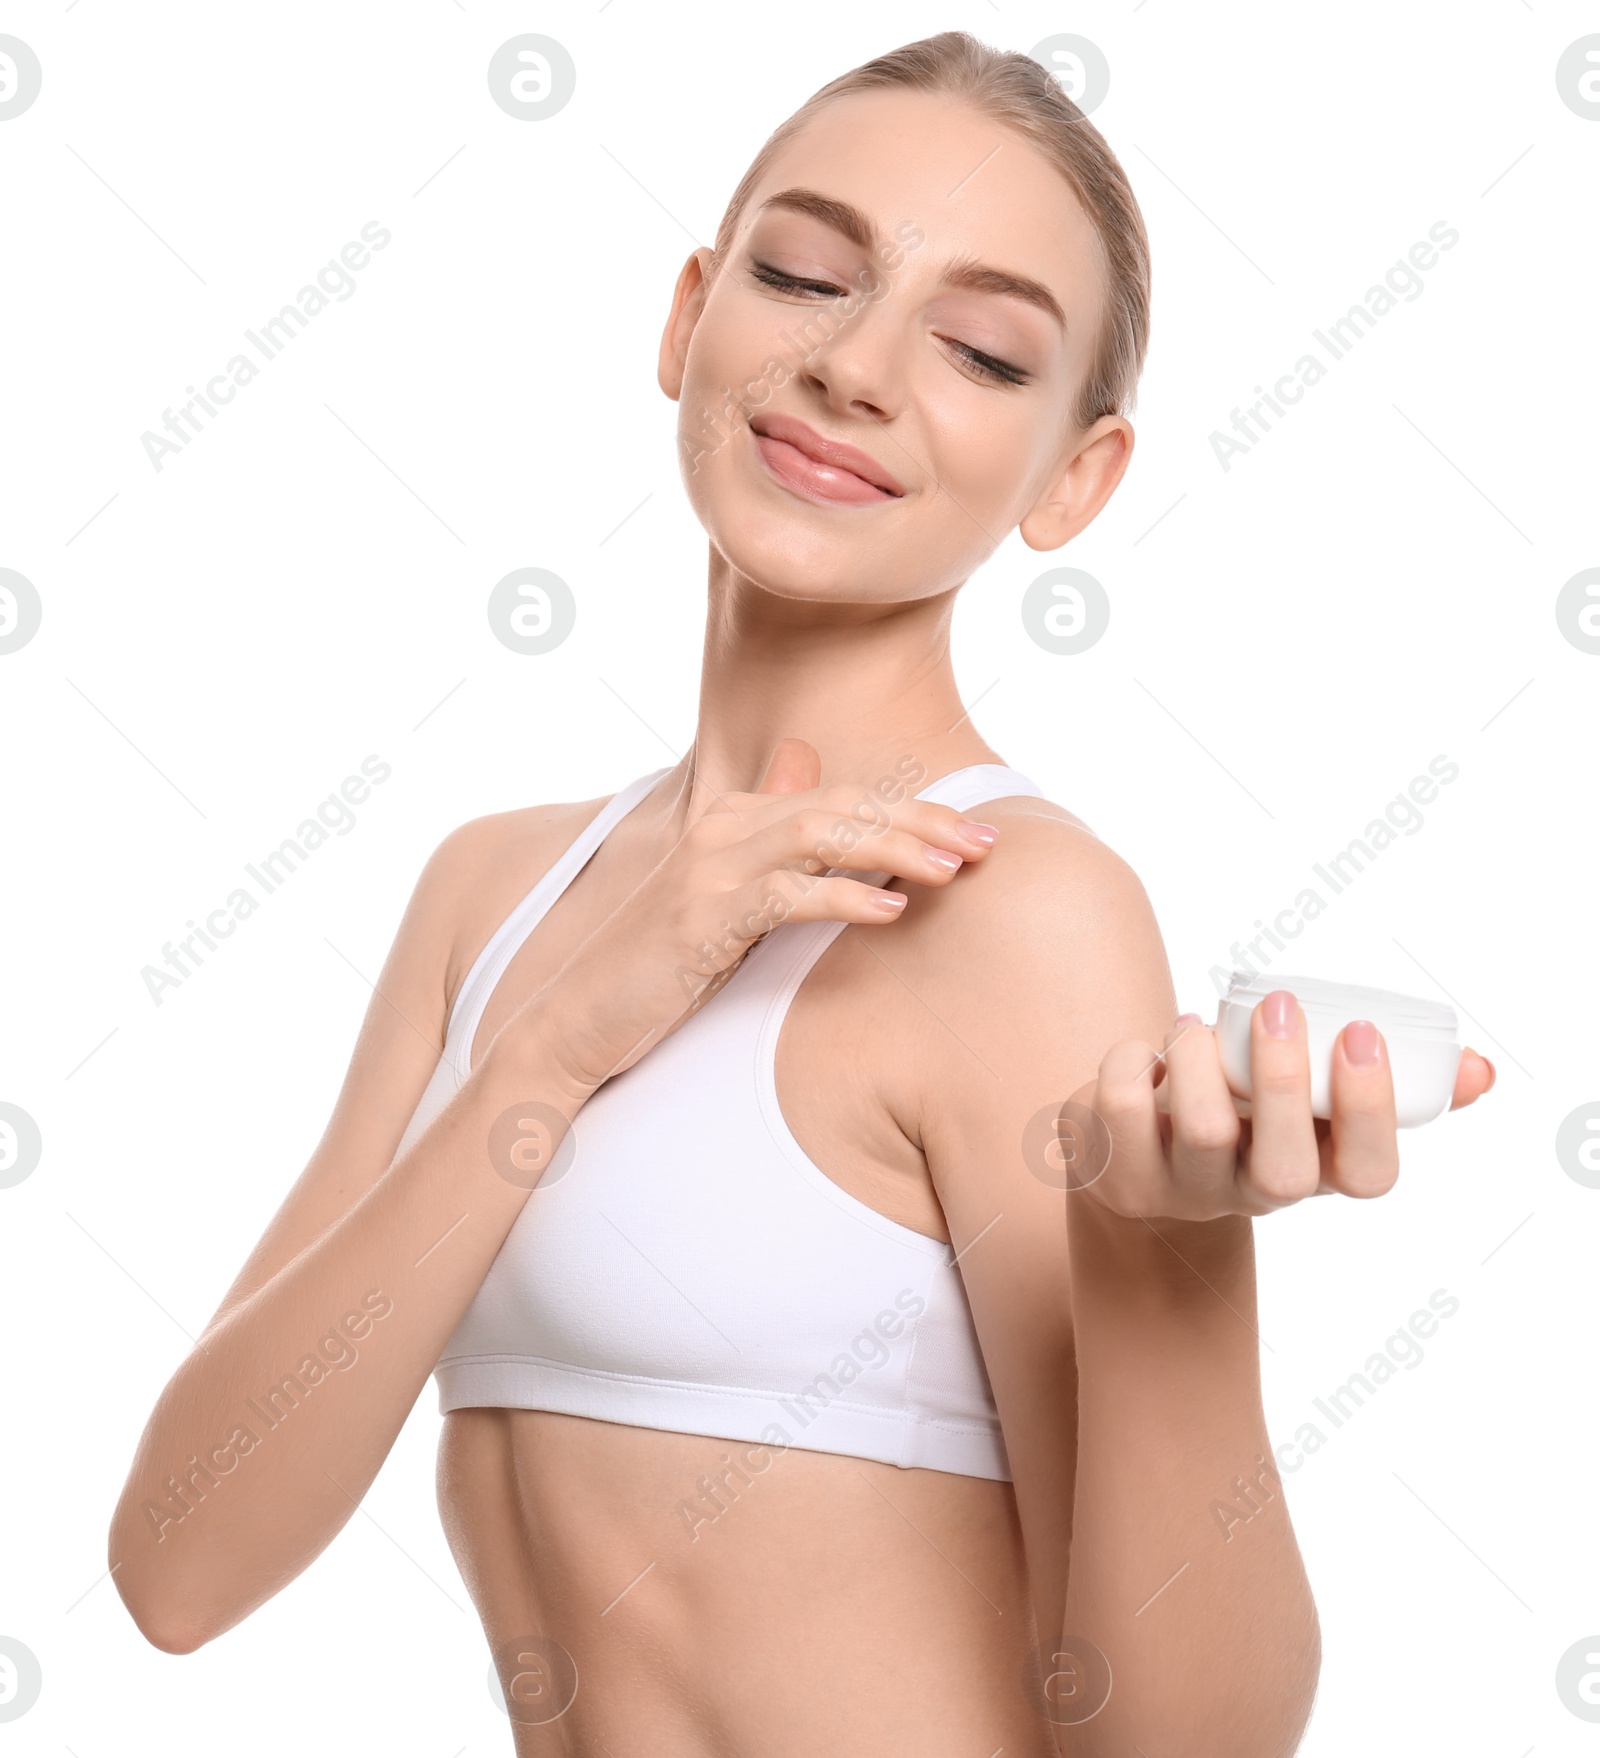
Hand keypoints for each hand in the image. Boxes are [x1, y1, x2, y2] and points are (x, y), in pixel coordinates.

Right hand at [527, 738, 997, 1091]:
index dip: (915, 810)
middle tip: (985, 845)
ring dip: (894, 848)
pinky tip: (890, 914)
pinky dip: (842, 898)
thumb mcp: (723, 896)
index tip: (974, 833)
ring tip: (950, 871)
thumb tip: (807, 765)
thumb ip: (768, 834)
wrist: (577, 1019)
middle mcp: (721, 826)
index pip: (843, 796)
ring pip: (820, 833)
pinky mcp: (700, 916)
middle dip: (921, 820)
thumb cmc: (661, 966)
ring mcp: (708, 867)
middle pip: (842, 804)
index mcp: (733, 816)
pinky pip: (784, 895)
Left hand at [1069, 990, 1496, 1220]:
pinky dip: (1133, 1057)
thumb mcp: (1310, 1102)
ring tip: (1197, 1028)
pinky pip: (1122, 1106)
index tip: (1360, 1032)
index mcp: (1315, 1173)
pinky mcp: (1116, 1175)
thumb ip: (1399, 1085)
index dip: (1372, 1110)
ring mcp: (1181, 1195)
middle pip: (1283, 1170)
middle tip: (1283, 1006)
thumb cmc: (1241, 1111)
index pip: (1368, 1175)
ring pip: (1201, 1130)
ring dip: (1200, 1056)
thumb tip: (1478, 1069)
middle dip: (1286, 1080)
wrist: (1135, 1154)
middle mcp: (1251, 1197)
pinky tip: (1145, 1054)